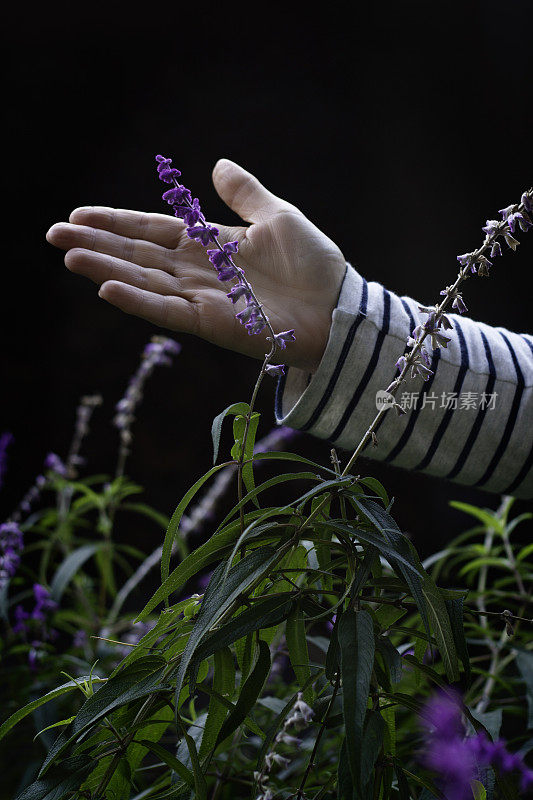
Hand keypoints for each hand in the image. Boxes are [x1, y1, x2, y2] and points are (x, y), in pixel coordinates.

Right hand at [46, 159, 345, 371]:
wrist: (340, 307)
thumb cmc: (314, 266)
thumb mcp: (278, 217)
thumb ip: (245, 194)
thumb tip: (216, 164)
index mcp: (210, 245)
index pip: (153, 230)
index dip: (118, 221)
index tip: (80, 213)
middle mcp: (199, 272)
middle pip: (139, 255)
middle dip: (97, 243)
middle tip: (53, 234)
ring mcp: (202, 299)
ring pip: (145, 282)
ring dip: (107, 269)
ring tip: (69, 256)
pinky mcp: (212, 324)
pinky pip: (168, 311)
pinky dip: (138, 301)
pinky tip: (108, 288)